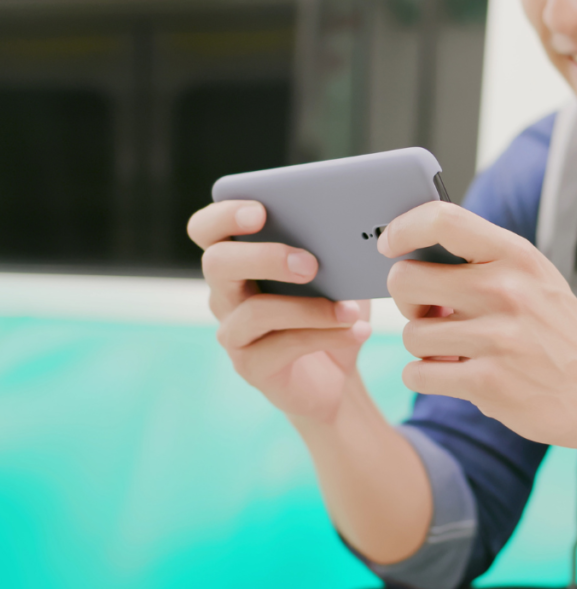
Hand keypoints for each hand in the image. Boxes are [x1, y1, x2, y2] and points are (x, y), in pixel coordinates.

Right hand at [187, 200, 371, 422]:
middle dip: (265, 257)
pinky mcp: (251, 366)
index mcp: (239, 261)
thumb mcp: (336, 275)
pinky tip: (358, 331)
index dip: (224, 216)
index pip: (207, 230)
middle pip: (217, 263)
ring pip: (255, 312)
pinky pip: (284, 346)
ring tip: (351, 310)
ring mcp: (234, 332)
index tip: (261, 211)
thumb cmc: (331, 312)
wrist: (338, 377)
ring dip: (309, 309)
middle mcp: (226, 294)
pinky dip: (326, 336)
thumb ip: (332, 248)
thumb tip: (353, 225)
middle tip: (311, 264)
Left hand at [380, 201, 576, 448]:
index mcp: (515, 256)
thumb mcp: (533, 278)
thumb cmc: (557, 331)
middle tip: (428, 313)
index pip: (442, 219)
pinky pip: (418, 375)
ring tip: (454, 351)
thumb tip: (411, 251)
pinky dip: (427, 378)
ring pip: (411, 335)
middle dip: (406, 301)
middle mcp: (506, 290)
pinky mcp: (489, 383)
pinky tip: (455, 376)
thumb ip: (482, 260)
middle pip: (406, 280)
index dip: (403, 228)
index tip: (389, 245)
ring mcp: (498, 338)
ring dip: (423, 348)